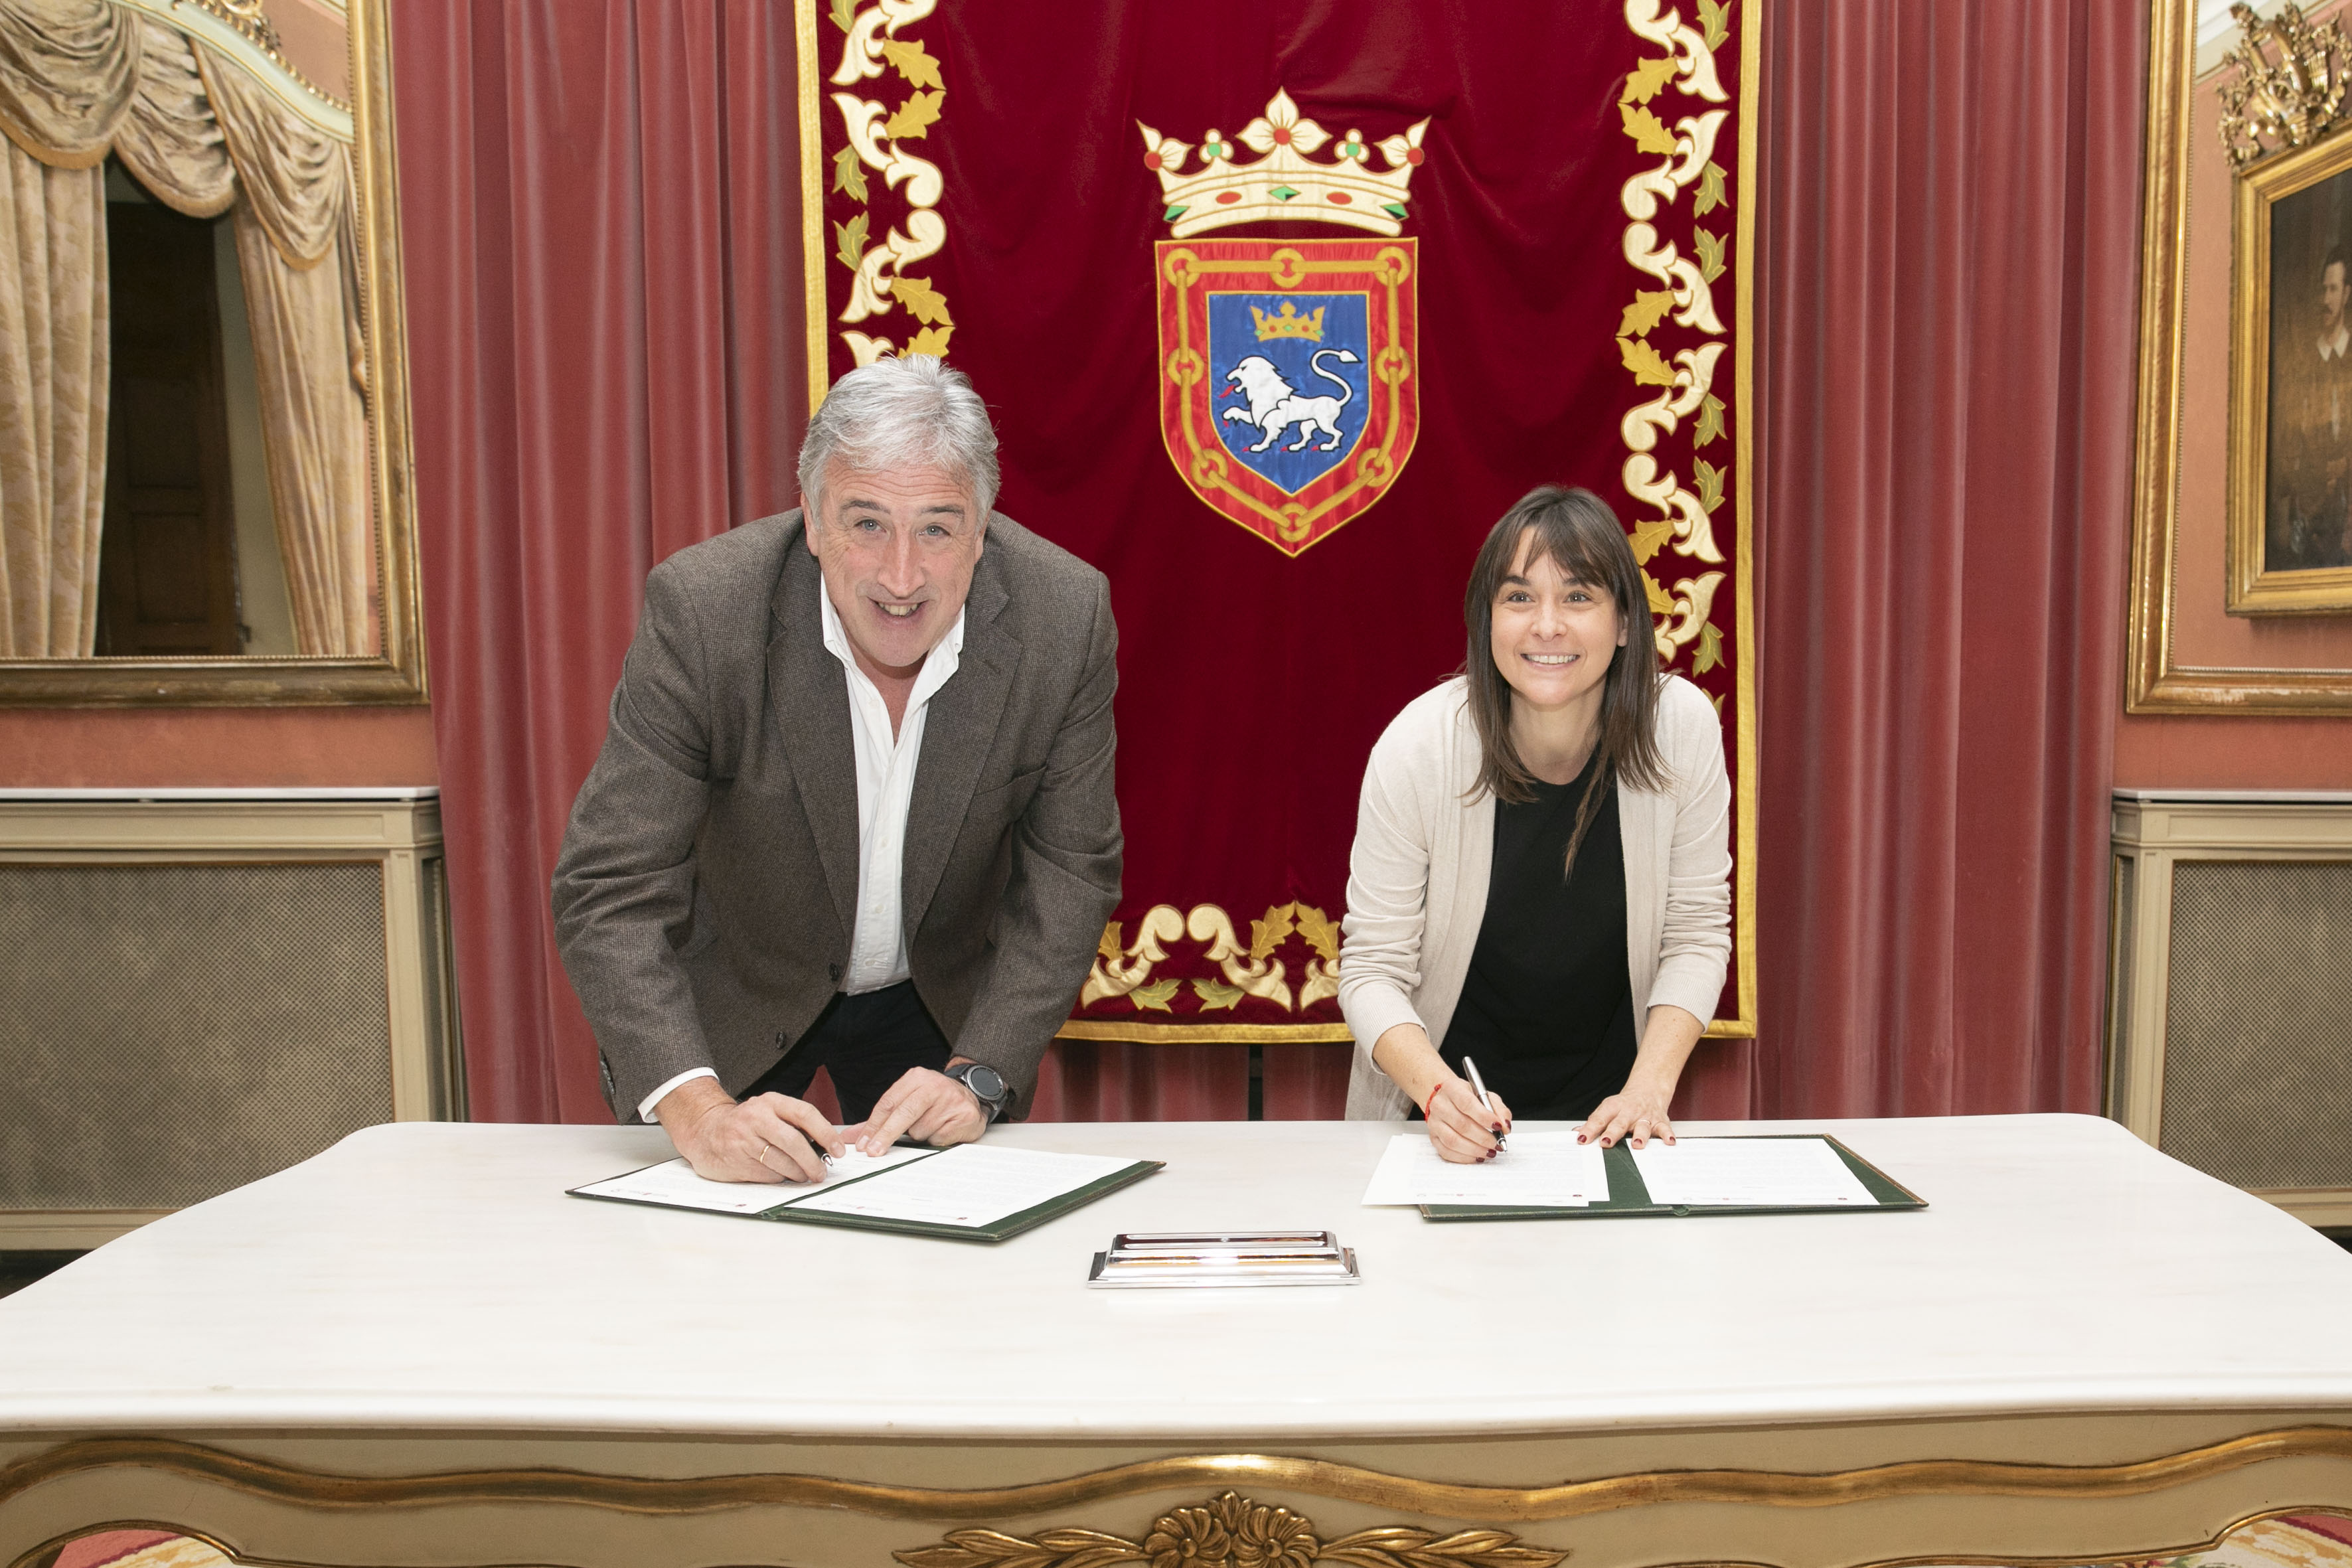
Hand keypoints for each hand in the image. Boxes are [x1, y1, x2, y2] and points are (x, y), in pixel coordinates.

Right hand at [655, 1076, 842, 1183]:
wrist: (705, 1131)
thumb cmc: (746, 1124)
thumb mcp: (769, 1112)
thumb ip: (794, 1123)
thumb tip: (826, 1147)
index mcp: (770, 1102)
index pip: (805, 1113)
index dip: (825, 1133)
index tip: (838, 1149)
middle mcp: (756, 1118)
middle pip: (794, 1142)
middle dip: (812, 1161)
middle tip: (821, 1173)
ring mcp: (744, 1139)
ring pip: (781, 1162)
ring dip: (797, 1174)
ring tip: (802, 1175)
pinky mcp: (736, 1160)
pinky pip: (766, 1174)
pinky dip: (778, 1178)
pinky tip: (778, 1174)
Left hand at [851, 1065, 988, 1155]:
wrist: (972, 1098)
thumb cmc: (934, 1102)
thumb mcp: (907, 1102)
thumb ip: (879, 1120)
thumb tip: (851, 1136)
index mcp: (916, 1078)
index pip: (888, 1103)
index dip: (873, 1125)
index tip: (862, 1143)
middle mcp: (933, 1085)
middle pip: (903, 1113)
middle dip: (885, 1135)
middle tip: (873, 1152)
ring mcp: (951, 1099)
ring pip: (921, 1130)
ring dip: (920, 1136)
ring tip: (930, 1126)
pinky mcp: (964, 1115)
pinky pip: (938, 1138)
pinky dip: (936, 1140)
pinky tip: (942, 1130)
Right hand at [1423, 1076, 1511, 1164]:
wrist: (1446, 1099)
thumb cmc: (1466, 1097)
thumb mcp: (1485, 1096)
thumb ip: (1499, 1109)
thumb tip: (1505, 1126)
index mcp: (1452, 1088)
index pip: (1467, 1103)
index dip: (1484, 1117)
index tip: (1498, 1126)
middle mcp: (1440, 1104)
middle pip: (1461, 1124)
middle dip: (1483, 1137)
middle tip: (1496, 1143)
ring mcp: (1434, 1122)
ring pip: (1453, 1140)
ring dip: (1475, 1149)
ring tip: (1489, 1151)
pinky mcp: (1433, 1137)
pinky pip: (1447, 1151)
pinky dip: (1464, 1157)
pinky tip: (1476, 1156)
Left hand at [1578, 1083, 1675, 1148]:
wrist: (1647, 1090)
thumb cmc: (1624, 1104)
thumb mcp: (1607, 1109)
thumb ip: (1594, 1123)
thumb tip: (1578, 1134)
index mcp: (1612, 1108)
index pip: (1599, 1119)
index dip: (1589, 1129)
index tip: (1582, 1139)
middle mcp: (1629, 1112)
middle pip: (1619, 1123)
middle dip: (1612, 1133)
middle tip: (1606, 1142)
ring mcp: (1644, 1117)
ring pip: (1642, 1127)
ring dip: (1640, 1136)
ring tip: (1637, 1145)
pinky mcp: (1659, 1122)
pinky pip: (1664, 1129)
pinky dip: (1667, 1135)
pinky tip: (1669, 1142)